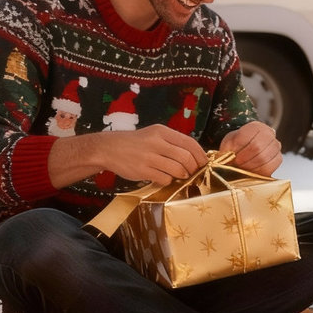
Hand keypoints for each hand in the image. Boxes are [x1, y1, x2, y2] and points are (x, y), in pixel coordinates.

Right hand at [89, 124, 207, 185]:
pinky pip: (164, 178)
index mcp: (162, 131)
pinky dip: (168, 180)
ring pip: (177, 169)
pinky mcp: (142, 170)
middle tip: (192, 172)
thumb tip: (194, 155)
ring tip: (179, 175)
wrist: (108, 148)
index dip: (200, 155)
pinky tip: (165, 178)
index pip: (189, 143)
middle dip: (193, 168)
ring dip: (182, 175)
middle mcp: (156, 142)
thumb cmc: (135, 143)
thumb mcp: (154, 134)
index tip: (203, 163)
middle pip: (186, 158)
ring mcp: (149, 157)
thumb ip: (172, 142)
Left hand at [220, 121, 281, 176]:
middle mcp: (269, 134)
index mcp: (256, 126)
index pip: (247, 137)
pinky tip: (251, 172)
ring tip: (242, 169)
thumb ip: (228, 148)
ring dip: (250, 167)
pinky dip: (258, 172)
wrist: (250, 146)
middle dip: (243, 160)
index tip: (232, 157)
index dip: (238, 149)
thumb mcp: (230, 142)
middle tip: (236, 165)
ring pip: (264, 159)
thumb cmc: (239, 144)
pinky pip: (270, 167)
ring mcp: (276, 146)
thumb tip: (227, 158)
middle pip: (257, 148)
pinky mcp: (278, 159)